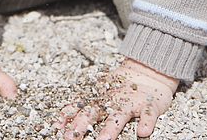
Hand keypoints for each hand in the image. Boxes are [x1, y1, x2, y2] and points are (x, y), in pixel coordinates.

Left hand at [52, 57, 178, 138]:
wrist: (149, 73)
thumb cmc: (123, 89)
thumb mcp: (102, 95)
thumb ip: (83, 108)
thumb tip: (59, 123)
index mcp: (99, 98)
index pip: (80, 107)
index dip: (68, 117)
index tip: (57, 128)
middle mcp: (112, 99)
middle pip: (95, 111)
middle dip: (83, 124)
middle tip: (73, 137)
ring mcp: (131, 101)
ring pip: (120, 114)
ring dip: (112, 127)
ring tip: (105, 139)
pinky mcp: (148, 104)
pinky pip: (149, 114)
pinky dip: (146, 122)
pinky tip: (142, 132)